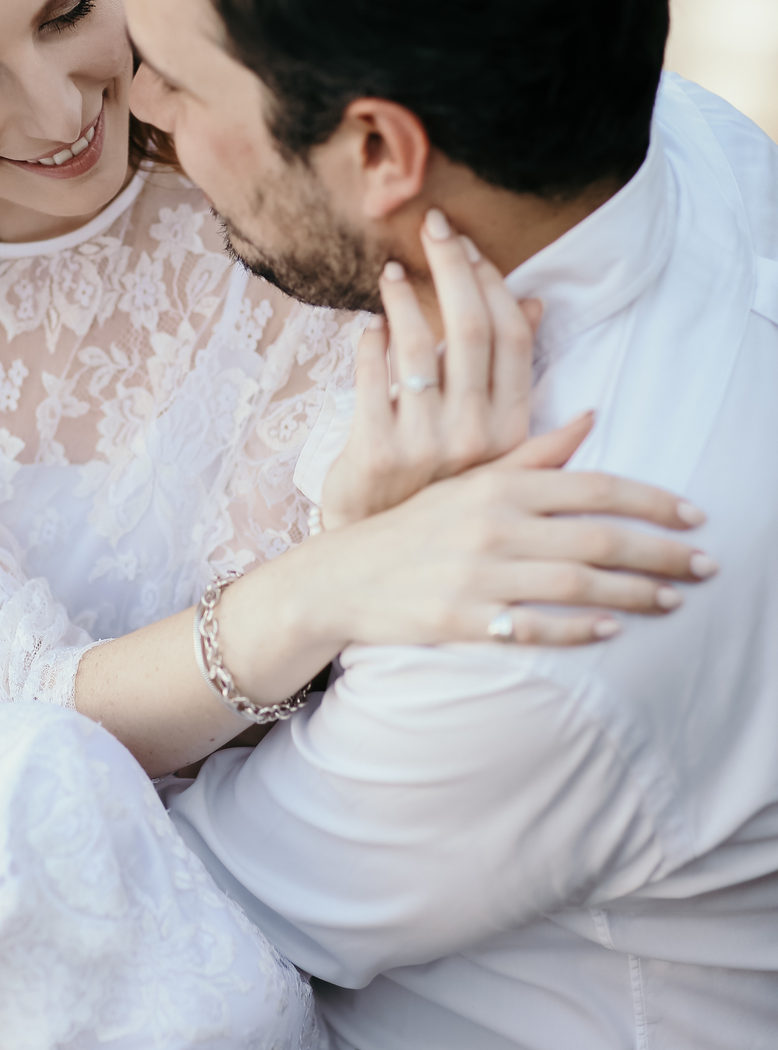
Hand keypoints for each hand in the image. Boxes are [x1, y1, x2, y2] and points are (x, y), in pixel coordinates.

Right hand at [318, 462, 716, 650]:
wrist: (342, 576)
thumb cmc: (416, 527)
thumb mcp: (471, 479)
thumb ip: (534, 454)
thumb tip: (591, 418)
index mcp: (499, 484)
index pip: (593, 487)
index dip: (651, 502)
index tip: (695, 516)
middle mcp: (493, 526)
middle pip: (598, 538)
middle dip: (661, 553)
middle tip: (707, 565)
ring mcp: (478, 575)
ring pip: (576, 585)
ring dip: (635, 594)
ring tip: (674, 600)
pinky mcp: (463, 619)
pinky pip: (535, 628)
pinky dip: (579, 630)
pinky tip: (612, 630)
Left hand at [321, 209, 543, 529]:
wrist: (385, 564)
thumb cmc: (438, 494)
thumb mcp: (493, 447)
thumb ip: (513, 379)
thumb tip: (534, 305)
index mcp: (510, 430)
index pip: (511, 337)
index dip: (492, 283)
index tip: (471, 248)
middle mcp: (474, 436)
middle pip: (468, 328)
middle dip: (453, 266)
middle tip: (435, 226)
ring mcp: (424, 444)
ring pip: (418, 346)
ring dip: (405, 300)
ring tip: (393, 274)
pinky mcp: (373, 451)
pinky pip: (371, 377)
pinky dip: (370, 343)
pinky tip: (369, 328)